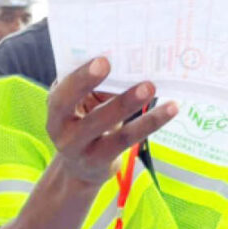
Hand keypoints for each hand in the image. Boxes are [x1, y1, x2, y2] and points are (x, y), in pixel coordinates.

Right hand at [47, 57, 176, 186]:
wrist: (80, 168)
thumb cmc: (85, 122)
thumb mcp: (82, 105)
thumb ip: (96, 87)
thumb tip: (129, 63)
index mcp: (56, 111)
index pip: (61, 94)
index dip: (79, 77)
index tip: (103, 60)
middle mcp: (62, 132)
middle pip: (75, 107)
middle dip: (92, 84)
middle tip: (113, 64)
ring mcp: (81, 149)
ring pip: (106, 124)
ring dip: (128, 103)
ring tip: (151, 87)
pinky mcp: (102, 159)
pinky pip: (128, 139)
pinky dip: (151, 122)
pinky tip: (172, 107)